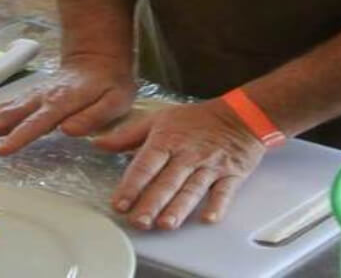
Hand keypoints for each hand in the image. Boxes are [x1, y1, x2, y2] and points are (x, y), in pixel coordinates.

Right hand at [0, 55, 134, 154]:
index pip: (37, 123)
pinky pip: (1, 106)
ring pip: (0, 110)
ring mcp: (31, 95)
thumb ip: (94, 116)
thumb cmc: (111, 83)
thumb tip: (68, 131)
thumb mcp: (116, 100)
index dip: (18, 137)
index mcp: (62, 101)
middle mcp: (41, 97)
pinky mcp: (27, 96)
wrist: (98, 56)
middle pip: (8, 115)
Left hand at [92, 100, 264, 229]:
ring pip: (192, 189)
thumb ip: (127, 136)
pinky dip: (217, 205)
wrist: (241, 115)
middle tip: (139, 221)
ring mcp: (210, 166)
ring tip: (166, 224)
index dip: (132, 185)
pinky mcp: (231, 175)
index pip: (146, 165)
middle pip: (167, 181)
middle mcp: (188, 155)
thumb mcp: (158, 119)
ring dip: (179, 207)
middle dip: (152, 203)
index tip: (120, 203)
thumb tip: (98, 143)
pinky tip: (208, 218)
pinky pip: (224, 191)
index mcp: (167, 140)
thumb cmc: (197, 120)